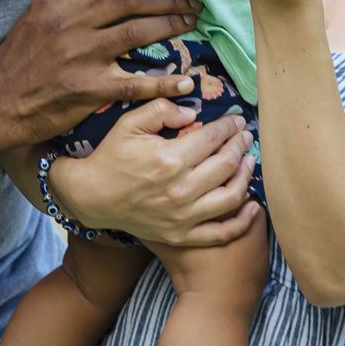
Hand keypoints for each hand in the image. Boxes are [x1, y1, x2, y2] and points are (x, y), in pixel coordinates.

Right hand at [0, 0, 201, 149]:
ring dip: (172, 26)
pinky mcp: (90, 86)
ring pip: (140, 31)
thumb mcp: (38, 13)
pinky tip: (185, 82)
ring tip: (192, 22)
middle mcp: (74, 18)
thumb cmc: (21, 57)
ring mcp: (83, 52)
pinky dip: (164, 83)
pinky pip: (137, 82)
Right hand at [46, 99, 260, 248]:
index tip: (237, 122)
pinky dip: (242, 222)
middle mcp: (180, 190)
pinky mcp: (181, 236)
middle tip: (245, 137)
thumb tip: (194, 112)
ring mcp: (183, 217)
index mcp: (170, 159)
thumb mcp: (130, 123)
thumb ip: (162, 109)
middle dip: (240, 146)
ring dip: (246, 177)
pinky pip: (221, 233)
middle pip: (226, 164)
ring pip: (231, 197)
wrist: (91, 197)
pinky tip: (253, 207)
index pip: (213, 138)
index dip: (229, 127)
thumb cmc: (111, 157)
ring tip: (248, 163)